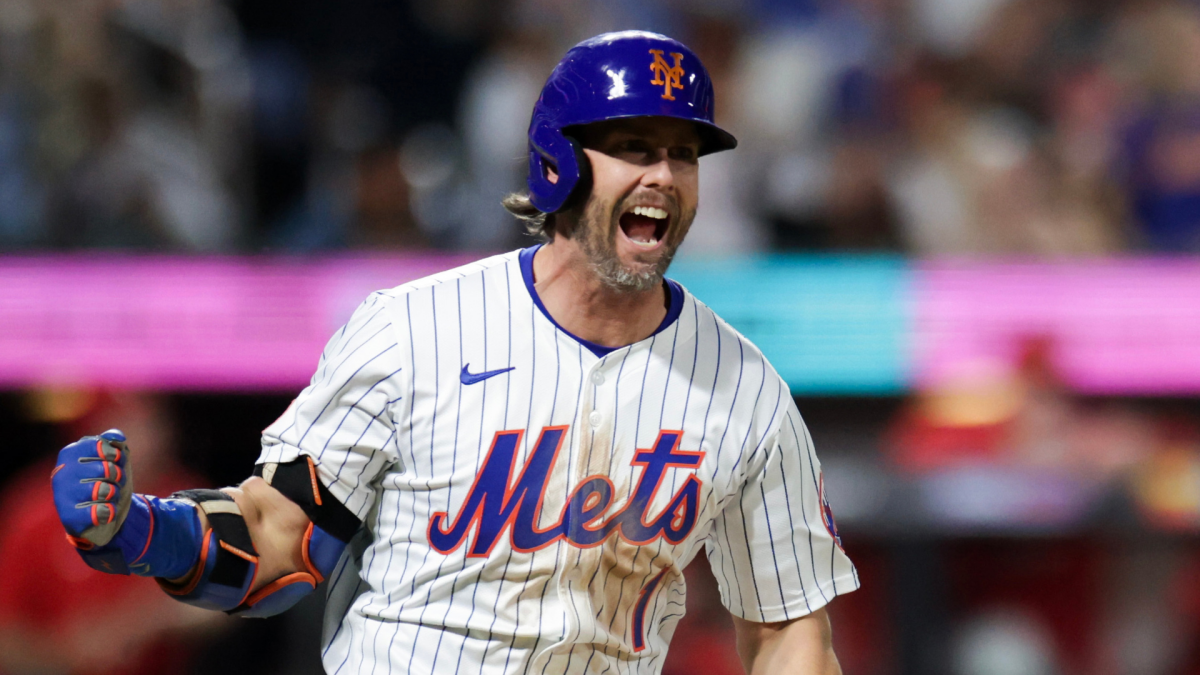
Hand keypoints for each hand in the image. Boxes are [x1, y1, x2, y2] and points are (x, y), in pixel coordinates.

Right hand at [52, 429, 133, 547]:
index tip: (115, 460)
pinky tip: (104, 512)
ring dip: (114, 494)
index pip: (98, 445)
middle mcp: (62, 472)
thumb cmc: (107, 482)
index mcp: (70, 453)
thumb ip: (115, 444)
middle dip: (117, 476)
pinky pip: (101, 511)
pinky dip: (110, 512)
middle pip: (105, 469)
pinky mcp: (69, 518)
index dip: (115, 455)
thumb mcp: (114, 460)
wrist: (103, 515)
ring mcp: (62, 495)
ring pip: (103, 491)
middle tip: (113, 482)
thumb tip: (116, 437)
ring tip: (107, 496)